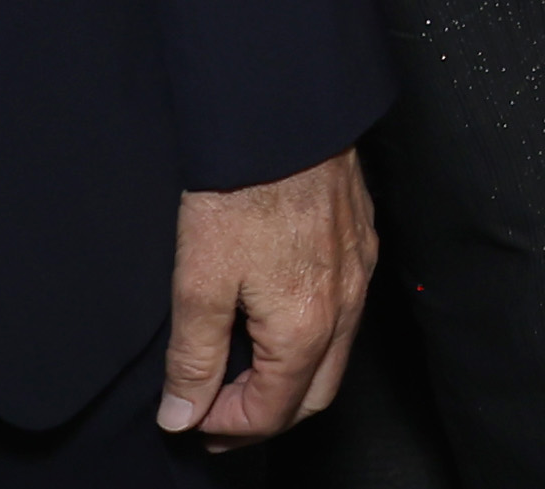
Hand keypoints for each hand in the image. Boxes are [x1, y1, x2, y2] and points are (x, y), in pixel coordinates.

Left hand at [161, 151, 374, 440]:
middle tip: (217, 415)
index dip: (227, 427)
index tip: (190, 416)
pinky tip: (275, 318)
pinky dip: (311, 338)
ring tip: (241, 372)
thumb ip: (193, 358)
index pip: (273, 412)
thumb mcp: (199, 283)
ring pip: (335, 356)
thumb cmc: (242, 193)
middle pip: (315, 396)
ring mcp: (359, 273)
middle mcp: (346, 306)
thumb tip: (183, 415)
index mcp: (305, 327)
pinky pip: (346, 313)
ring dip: (290, 379)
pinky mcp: (361, 242)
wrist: (285, 117)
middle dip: (265, 415)